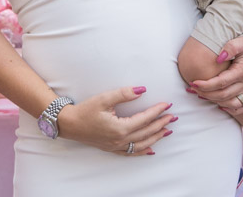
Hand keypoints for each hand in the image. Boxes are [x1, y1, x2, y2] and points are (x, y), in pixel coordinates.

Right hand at [57, 86, 174, 155]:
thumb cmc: (85, 110)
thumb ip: (124, 94)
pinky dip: (143, 151)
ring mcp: (116, 146)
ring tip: (167, 131)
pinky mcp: (112, 148)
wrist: (69, 124)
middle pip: (147, 133)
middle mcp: (120, 140)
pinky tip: (151, 149)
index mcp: (120, 128)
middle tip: (173, 117)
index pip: (144, 119)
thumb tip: (142, 90)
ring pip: (142, 145)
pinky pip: (131, 153)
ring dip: (156, 137)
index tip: (167, 105)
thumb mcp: (105, 98)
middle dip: (161, 124)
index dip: (157, 111)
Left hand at [188, 31, 242, 113]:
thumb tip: (219, 58)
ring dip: (215, 101)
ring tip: (201, 95)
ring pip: (231, 103)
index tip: (193, 82)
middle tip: (192, 88)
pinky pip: (242, 107)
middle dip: (206, 93)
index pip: (221, 82)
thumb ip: (231, 47)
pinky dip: (230, 108)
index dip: (206, 84)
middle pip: (224, 95)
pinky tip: (219, 103)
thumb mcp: (241, 41)